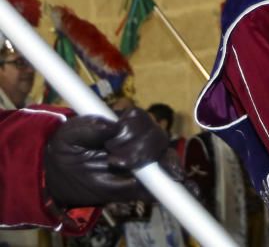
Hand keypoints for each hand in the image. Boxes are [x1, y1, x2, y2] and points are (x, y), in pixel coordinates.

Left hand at [44, 108, 168, 208]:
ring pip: (165, 156)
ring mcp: (145, 162)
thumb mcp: (69, 135)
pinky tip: (172, 180)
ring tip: (124, 169)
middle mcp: (140, 139)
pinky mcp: (144, 184)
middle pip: (157, 136)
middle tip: (114, 160)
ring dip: (152, 163)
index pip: (140, 118)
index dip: (131, 128)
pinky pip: (162, 183)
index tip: (112, 141)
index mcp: (125, 123)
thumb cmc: (68, 148)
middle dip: (140, 148)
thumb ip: (88, 127)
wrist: (61, 177)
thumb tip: (111, 126)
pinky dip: (167, 183)